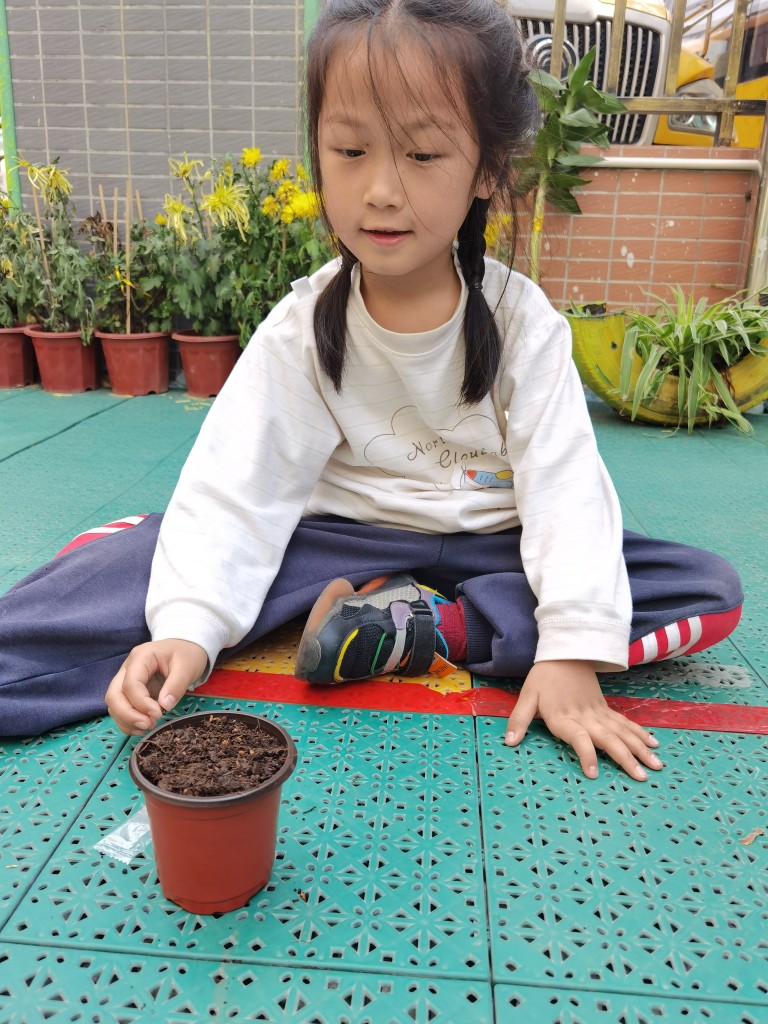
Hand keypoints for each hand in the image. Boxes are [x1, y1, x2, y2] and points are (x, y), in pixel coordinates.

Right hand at [105, 639, 207, 734]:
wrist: (187, 649)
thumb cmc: (187, 655)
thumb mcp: (187, 667)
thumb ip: (176, 685)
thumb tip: (164, 706)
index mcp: (141, 657)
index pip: (130, 683)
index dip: (141, 703)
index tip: (158, 714)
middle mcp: (128, 668)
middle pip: (114, 694)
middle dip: (127, 714)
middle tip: (148, 725)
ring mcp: (127, 679)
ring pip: (114, 703)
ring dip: (127, 720)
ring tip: (148, 727)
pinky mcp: (131, 692)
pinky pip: (120, 709)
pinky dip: (127, 721)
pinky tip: (142, 727)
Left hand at [504, 659, 662, 781]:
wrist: (565, 652)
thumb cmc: (544, 677)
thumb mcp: (527, 696)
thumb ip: (519, 719)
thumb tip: (509, 742)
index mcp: (564, 717)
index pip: (577, 737)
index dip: (586, 753)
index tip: (593, 773)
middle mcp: (585, 717)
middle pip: (609, 738)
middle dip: (626, 759)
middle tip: (642, 777)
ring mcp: (598, 712)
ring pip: (622, 732)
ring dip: (640, 749)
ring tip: (655, 765)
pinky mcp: (605, 708)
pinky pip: (624, 723)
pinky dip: (639, 734)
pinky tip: (652, 744)